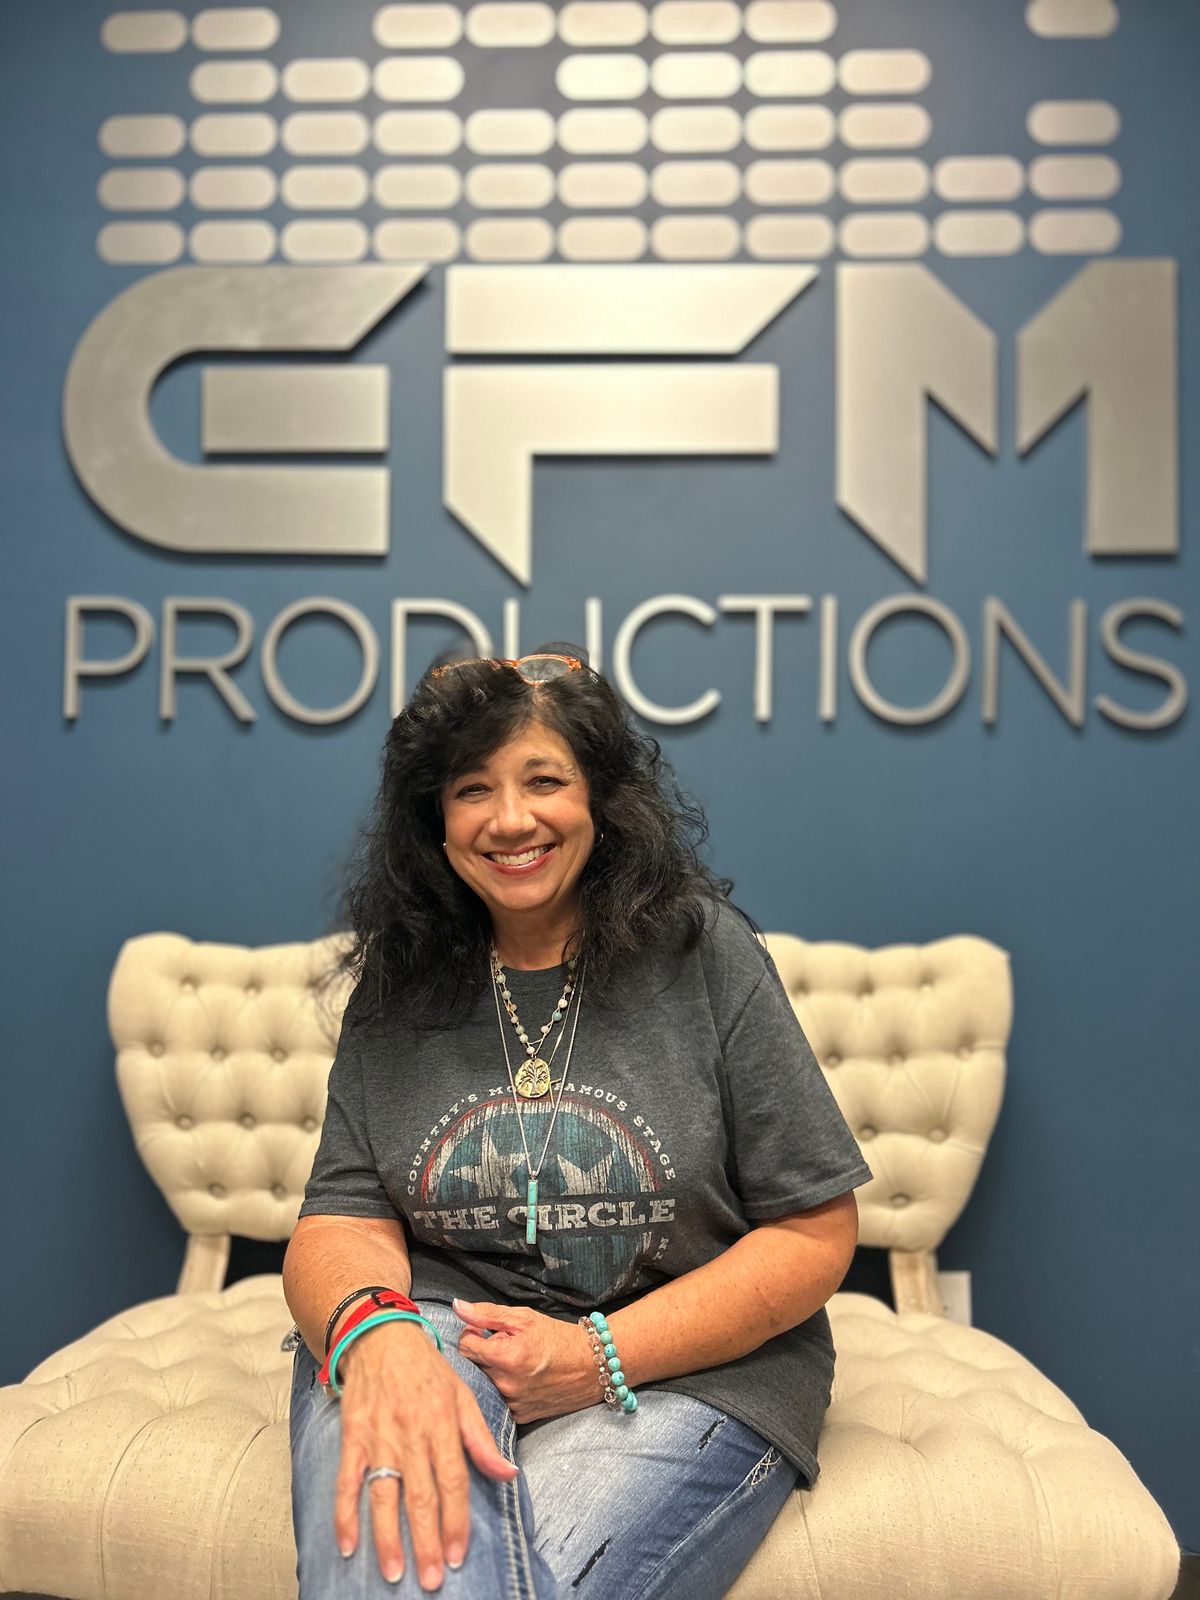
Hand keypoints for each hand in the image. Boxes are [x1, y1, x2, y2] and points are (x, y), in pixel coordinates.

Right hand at [334, 1319, 517, 1590]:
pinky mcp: (352, 1438)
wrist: (380, 1337)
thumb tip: (508, 1474)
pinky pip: (346, 1482)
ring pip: (383, 1495)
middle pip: (419, 1496)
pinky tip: (347, 1545)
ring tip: (394, 1573)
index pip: (453, 1481)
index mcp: (442, 1423)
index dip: (456, 1521)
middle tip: (432, 1579)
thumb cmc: (427, 1369)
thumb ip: (481, 1439)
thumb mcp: (463, 1395)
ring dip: (387, 1538)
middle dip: (426, 1541)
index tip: (458, 1554)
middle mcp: (410, 1433)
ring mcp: (378, 1437)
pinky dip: (344, 1515)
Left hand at [453, 1298, 598, 1422]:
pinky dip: (502, 1389)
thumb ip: (488, 1314)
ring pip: (483, 1385)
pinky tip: (519, 1379)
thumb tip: (458, 1307)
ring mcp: (513, 1404)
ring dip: (490, 1373)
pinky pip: (497, 1401)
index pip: (465, 1346)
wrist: (591, 1366)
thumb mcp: (524, 1318)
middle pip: (471, 1367)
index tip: (486, 1331)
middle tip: (503, 1346)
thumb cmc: (557, 1338)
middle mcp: (506, 1385)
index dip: (473, 1334)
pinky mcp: (520, 1417)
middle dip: (482, 1354)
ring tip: (512, 1363)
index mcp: (506, 1358)